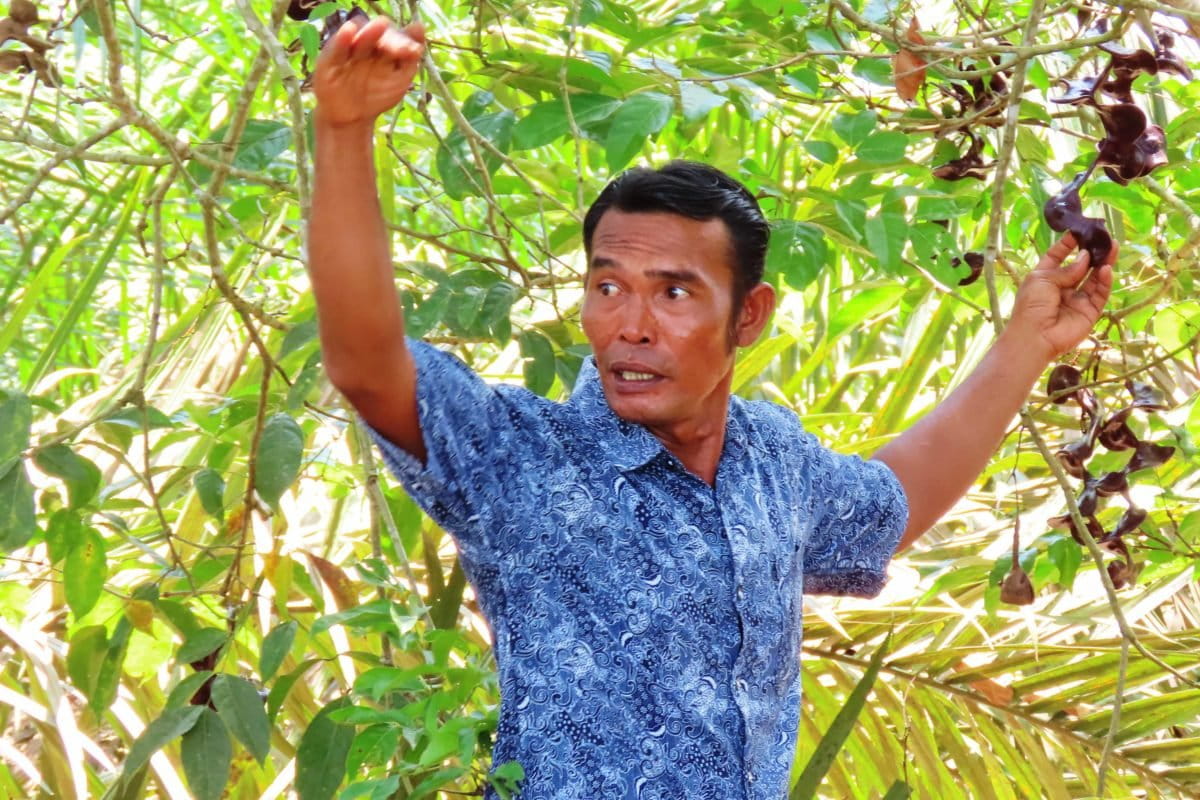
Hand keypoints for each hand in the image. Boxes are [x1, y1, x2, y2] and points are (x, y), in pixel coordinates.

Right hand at [313, 17, 424, 128]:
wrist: (352, 118)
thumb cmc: (377, 96)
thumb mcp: (399, 79)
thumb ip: (410, 57)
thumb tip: (419, 26)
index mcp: (384, 45)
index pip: (394, 34)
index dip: (403, 39)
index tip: (413, 51)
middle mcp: (366, 42)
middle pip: (377, 30)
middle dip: (390, 38)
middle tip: (402, 49)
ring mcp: (348, 48)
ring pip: (358, 33)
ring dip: (370, 32)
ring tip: (381, 26)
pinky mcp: (330, 58)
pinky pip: (336, 46)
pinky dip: (342, 38)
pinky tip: (349, 31)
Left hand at [1005, 233, 1114, 361]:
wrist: (1035, 337)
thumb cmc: (1031, 306)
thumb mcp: (1043, 280)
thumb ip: (1065, 269)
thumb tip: (1084, 257)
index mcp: (1045, 278)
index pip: (1057, 257)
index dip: (1067, 244)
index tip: (1079, 230)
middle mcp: (1062, 287)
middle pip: (1081, 266)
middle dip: (1092, 252)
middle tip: (1104, 237)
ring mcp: (1077, 299)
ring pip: (1094, 278)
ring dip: (1103, 263)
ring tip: (1113, 247)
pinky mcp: (1089, 311)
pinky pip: (1100, 293)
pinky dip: (1105, 281)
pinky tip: (1107, 269)